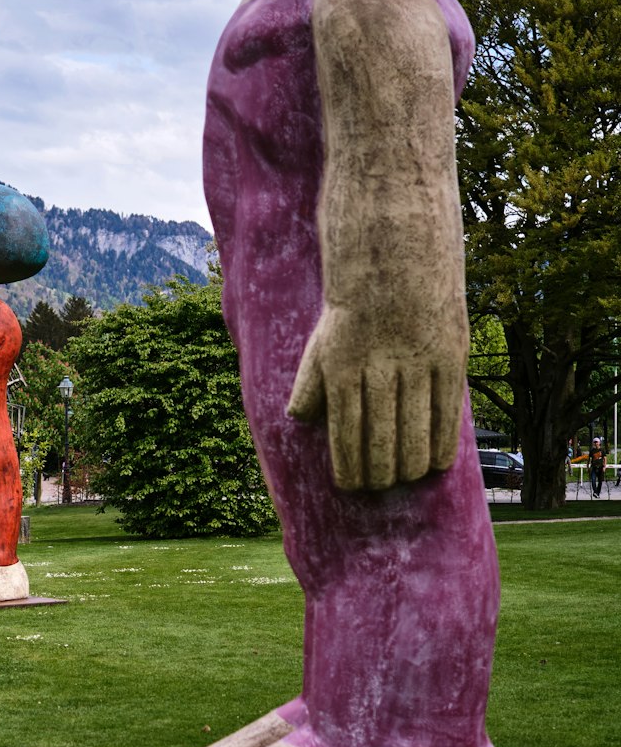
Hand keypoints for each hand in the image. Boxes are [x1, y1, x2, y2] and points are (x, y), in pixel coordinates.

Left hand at [288, 305, 465, 490]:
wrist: (396, 260)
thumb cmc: (354, 311)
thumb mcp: (322, 341)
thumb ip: (309, 381)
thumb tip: (296, 418)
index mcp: (342, 368)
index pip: (345, 435)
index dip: (350, 469)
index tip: (352, 486)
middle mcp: (379, 369)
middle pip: (381, 443)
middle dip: (378, 475)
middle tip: (379, 486)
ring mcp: (417, 364)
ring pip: (415, 435)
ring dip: (409, 467)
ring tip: (404, 477)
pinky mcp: (450, 358)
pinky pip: (447, 415)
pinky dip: (441, 446)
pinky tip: (435, 463)